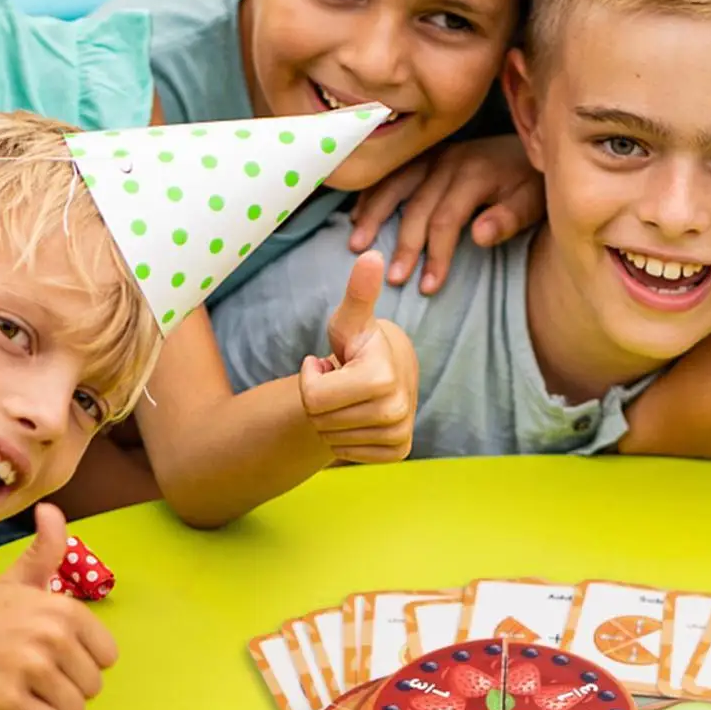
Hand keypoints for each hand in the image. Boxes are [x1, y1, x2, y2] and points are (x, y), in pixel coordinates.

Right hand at [0, 505, 117, 709]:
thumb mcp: (16, 583)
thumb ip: (45, 551)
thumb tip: (52, 510)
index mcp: (63, 610)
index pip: (107, 657)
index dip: (81, 661)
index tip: (50, 654)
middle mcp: (51, 636)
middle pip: (92, 686)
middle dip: (65, 687)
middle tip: (30, 675)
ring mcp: (30, 669)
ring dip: (51, 708)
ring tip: (22, 690)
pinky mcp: (9, 702)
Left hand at [299, 253, 419, 463]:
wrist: (391, 371)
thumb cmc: (359, 343)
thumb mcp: (350, 319)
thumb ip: (358, 292)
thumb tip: (372, 255)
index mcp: (382, 376)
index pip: (314, 398)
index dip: (310, 379)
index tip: (326, 363)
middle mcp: (397, 408)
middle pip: (322, 420)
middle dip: (318, 400)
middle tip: (337, 382)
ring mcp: (400, 432)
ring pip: (333, 440)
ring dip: (330, 419)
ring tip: (347, 397)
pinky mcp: (399, 451)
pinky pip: (351, 454)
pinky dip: (345, 438)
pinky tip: (357, 417)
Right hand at [347, 134, 543, 295]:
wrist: (532, 146)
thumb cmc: (531, 183)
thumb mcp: (531, 203)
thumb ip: (507, 220)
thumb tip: (478, 237)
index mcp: (473, 175)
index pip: (446, 221)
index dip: (436, 255)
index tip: (428, 288)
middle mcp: (448, 162)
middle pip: (417, 207)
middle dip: (404, 246)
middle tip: (393, 279)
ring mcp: (433, 156)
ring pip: (395, 185)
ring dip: (374, 215)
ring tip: (357, 245)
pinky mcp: (425, 155)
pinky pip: (391, 174)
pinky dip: (372, 194)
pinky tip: (356, 215)